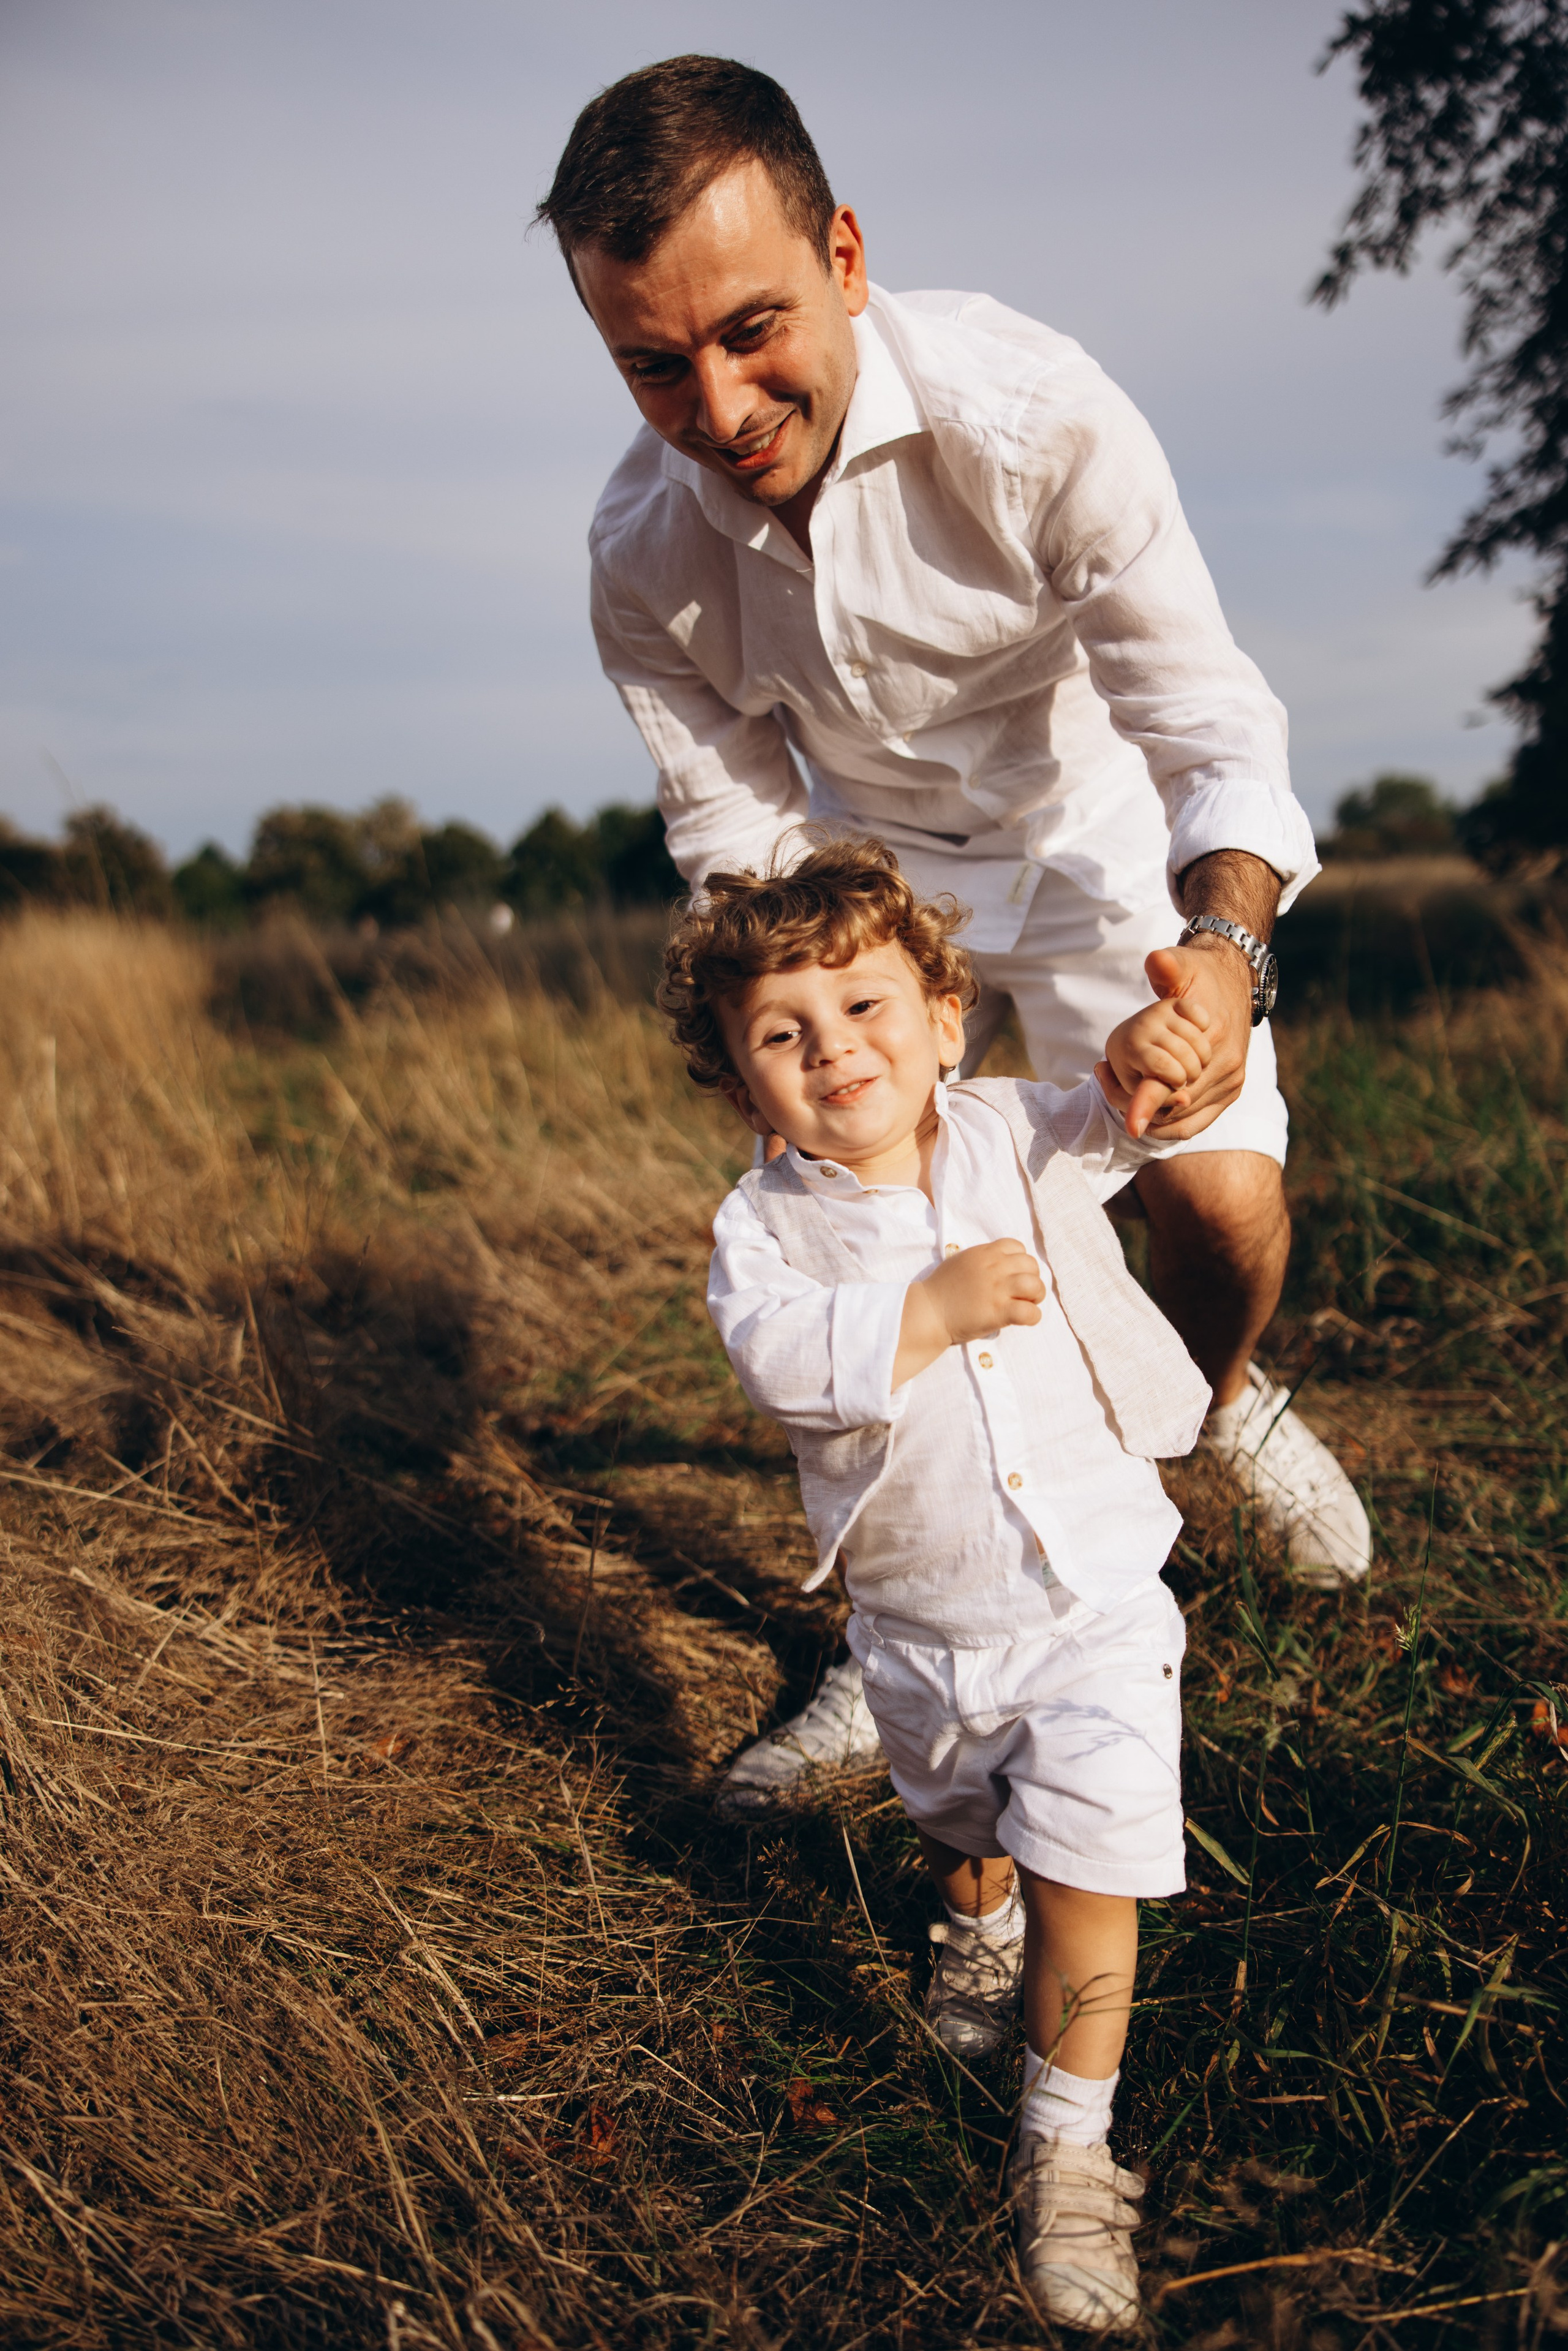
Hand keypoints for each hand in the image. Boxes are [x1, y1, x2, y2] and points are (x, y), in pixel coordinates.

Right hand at [893, 1238, 1043, 1386]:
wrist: (928, 1313)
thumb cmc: (942, 1290)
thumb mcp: (961, 1261)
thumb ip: (982, 1259)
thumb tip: (1001, 1264)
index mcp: (984, 1253)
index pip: (1017, 1247)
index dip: (1020, 1262)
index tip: (1013, 1275)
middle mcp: (993, 1268)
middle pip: (1031, 1265)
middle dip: (1032, 1278)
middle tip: (1022, 1293)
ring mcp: (997, 1290)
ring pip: (1035, 1285)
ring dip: (1036, 1296)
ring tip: (1026, 1304)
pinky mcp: (998, 1312)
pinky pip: (1030, 1312)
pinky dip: (1033, 1317)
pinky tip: (1024, 1320)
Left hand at [1097, 941, 1251, 1141]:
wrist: (1234, 981)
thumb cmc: (1201, 975)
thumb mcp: (1184, 964)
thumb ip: (1168, 967)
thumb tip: (1156, 961)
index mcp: (1215, 1038)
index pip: (1176, 1080)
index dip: (1150, 1103)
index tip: (1131, 1125)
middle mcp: (1226, 1065)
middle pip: (1176, 1106)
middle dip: (1141, 1106)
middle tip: (1111, 1088)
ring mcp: (1231, 1080)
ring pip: (1185, 1116)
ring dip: (1155, 1116)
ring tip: (1126, 1097)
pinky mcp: (1232, 1090)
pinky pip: (1198, 1121)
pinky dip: (1171, 1123)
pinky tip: (1148, 1114)